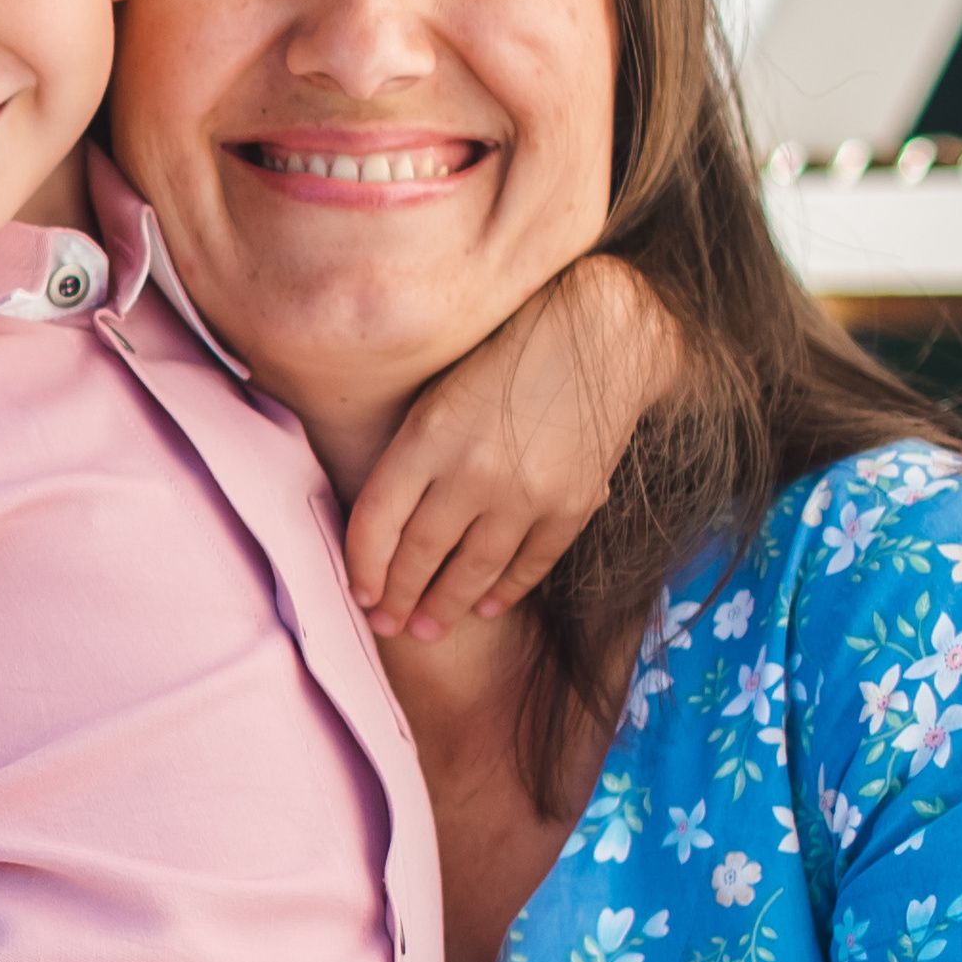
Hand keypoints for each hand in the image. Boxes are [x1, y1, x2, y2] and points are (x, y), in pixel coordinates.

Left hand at [345, 257, 678, 640]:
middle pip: (420, 554)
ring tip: (428, 627)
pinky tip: (485, 606)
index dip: (362, 567)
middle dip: (398, 598)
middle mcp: (471, 472)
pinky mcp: (570, 506)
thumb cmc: (507, 353)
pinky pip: (528, 565)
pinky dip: (504, 591)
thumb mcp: (440, 391)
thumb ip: (410, 454)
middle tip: (388, 624)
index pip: (376, 522)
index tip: (360, 592)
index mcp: (427, 436)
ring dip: (446, 606)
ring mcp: (524, 495)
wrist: (601, 333)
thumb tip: (381, 528)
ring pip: (472, 572)